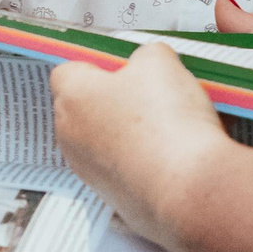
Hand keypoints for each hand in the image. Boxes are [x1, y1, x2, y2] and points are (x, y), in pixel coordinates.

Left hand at [49, 41, 232, 251]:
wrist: (185, 191)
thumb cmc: (164, 123)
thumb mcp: (159, 62)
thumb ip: (145, 55)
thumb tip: (146, 64)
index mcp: (71, 97)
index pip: (67, 70)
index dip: (97, 64)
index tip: (125, 65)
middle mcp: (70, 135)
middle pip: (86, 106)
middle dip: (115, 98)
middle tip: (152, 93)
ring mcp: (88, 170)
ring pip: (105, 139)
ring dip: (130, 130)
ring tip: (170, 124)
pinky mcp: (111, 196)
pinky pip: (123, 168)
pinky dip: (143, 159)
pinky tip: (172, 154)